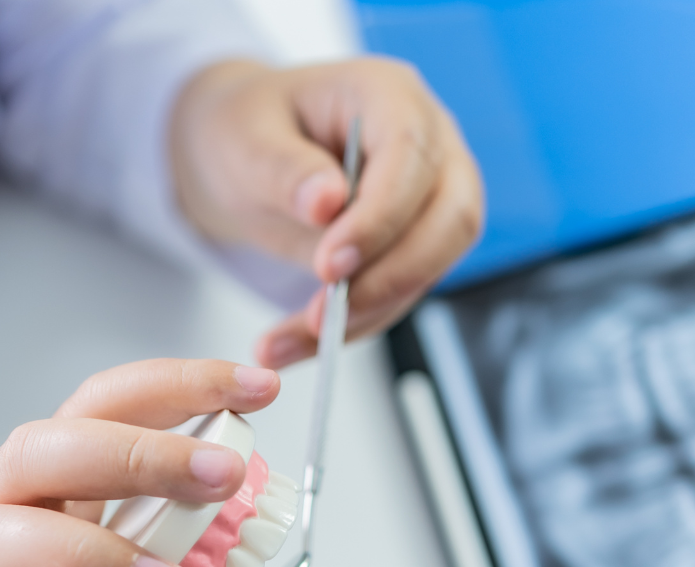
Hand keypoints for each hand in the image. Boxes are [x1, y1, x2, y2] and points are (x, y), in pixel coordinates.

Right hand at [0, 359, 281, 566]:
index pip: (107, 407)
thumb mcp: (59, 563)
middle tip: (226, 473)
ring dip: (96, 548)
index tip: (261, 385)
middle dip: (146, 452)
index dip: (182, 386)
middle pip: (56, 451)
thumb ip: (131, 543)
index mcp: (36, 486)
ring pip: (10, 533)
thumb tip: (229, 530)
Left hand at [169, 58, 483, 367]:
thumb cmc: (246, 131)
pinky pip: (399, 294)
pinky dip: (351, 326)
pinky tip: (294, 343)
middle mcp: (429, 144)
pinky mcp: (414, 246)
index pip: (413, 156)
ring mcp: (429, 197)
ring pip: (432, 266)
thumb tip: (329, 203)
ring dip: (369, 312)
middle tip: (321, 314)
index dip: (380, 217)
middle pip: (451, 218)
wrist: (243, 157)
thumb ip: (284, 168)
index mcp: (389, 95)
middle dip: (390, 277)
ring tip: (293, 337)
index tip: (329, 265)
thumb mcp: (244, 140)